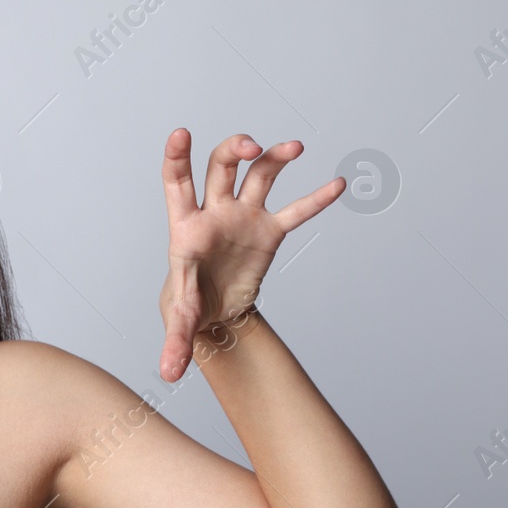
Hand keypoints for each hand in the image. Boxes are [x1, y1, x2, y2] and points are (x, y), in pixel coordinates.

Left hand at [156, 128, 342, 381]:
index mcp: (186, 226)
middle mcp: (215, 213)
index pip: (178, 182)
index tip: (180, 133)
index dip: (177, 157)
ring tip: (294, 148)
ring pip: (260, 176)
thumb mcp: (183, 321)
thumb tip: (170, 374)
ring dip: (274, 157)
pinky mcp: (270, 232)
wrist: (216, 311)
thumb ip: (177, 342)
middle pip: (222, 167)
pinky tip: (337, 185)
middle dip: (234, 151)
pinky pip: (295, 211)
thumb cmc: (191, 304)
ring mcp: (244, 217)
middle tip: (250, 148)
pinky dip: (315, 200)